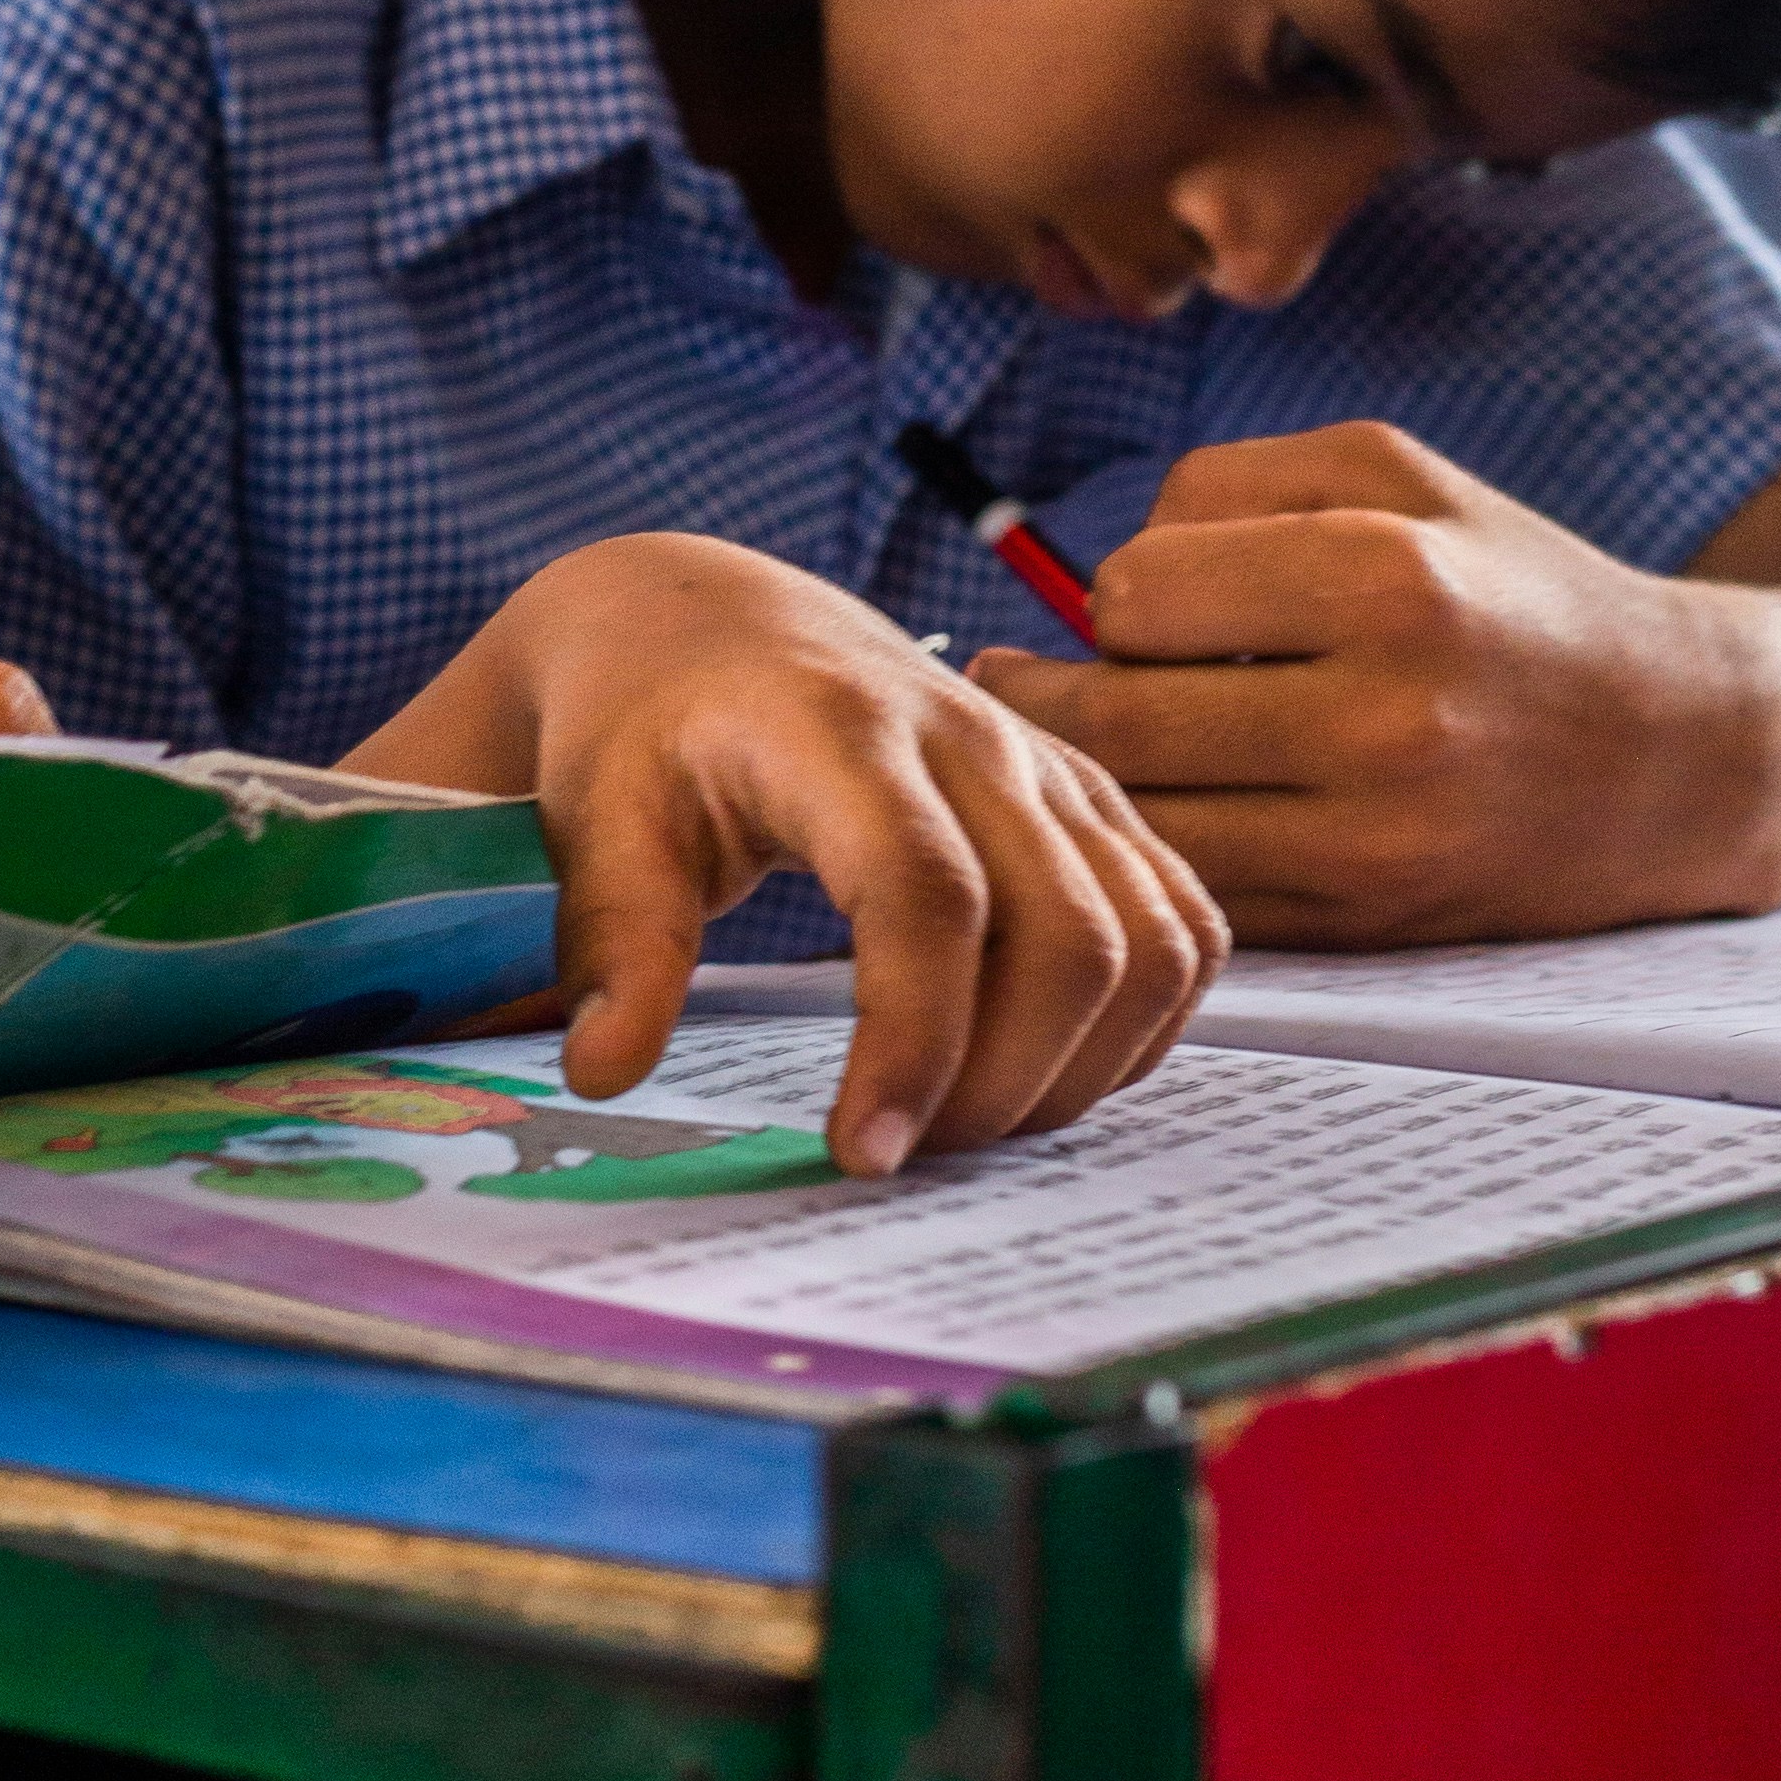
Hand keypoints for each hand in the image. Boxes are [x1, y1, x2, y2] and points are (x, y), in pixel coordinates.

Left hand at [348, 533, 1222, 1168]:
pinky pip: (1182, 927)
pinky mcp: (1095, 805)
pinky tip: (1046, 1068)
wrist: (712, 628)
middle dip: (1003, 1083)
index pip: (928, 894)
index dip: (916, 1039)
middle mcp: (974, 739)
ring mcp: (1050, 771)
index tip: (863, 1151)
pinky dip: (1139, 1023)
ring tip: (968, 1122)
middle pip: (1067, 937)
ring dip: (1078, 1068)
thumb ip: (614, 940)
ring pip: (1148, 943)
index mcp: (842, 731)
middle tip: (905, 1152)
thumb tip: (607, 1072)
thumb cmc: (651, 729)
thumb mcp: (598, 819)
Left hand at [974, 423, 1780, 946]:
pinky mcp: (1365, 922)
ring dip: (1091, 782)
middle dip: (1058, 697)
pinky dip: (1154, 850)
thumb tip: (1088, 583)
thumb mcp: (1392, 473)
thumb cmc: (1507, 588)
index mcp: (1388, 580)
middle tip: (1027, 681)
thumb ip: (1224, 486)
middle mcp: (1384, 718)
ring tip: (1088, 741)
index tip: (1140, 605)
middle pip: (1115, 721)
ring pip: (1138, 821)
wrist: (1671, 750)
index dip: (1116, 594)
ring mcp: (1374, 839)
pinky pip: (1195, 890)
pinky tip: (1167, 804)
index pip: (1136, 594)